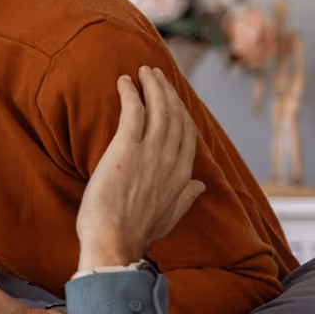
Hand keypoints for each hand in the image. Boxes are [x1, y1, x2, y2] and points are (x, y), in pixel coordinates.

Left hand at [76, 66, 205, 273]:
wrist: (115, 242)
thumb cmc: (136, 234)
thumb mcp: (170, 217)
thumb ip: (185, 197)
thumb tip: (200, 185)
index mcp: (182, 175)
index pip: (187, 134)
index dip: (181, 111)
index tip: (173, 98)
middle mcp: (171, 159)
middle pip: (175, 115)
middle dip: (168, 91)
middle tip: (157, 74)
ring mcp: (150, 152)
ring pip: (158, 108)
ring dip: (153, 85)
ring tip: (144, 71)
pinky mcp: (126, 148)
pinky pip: (133, 111)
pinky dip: (131, 92)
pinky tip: (124, 81)